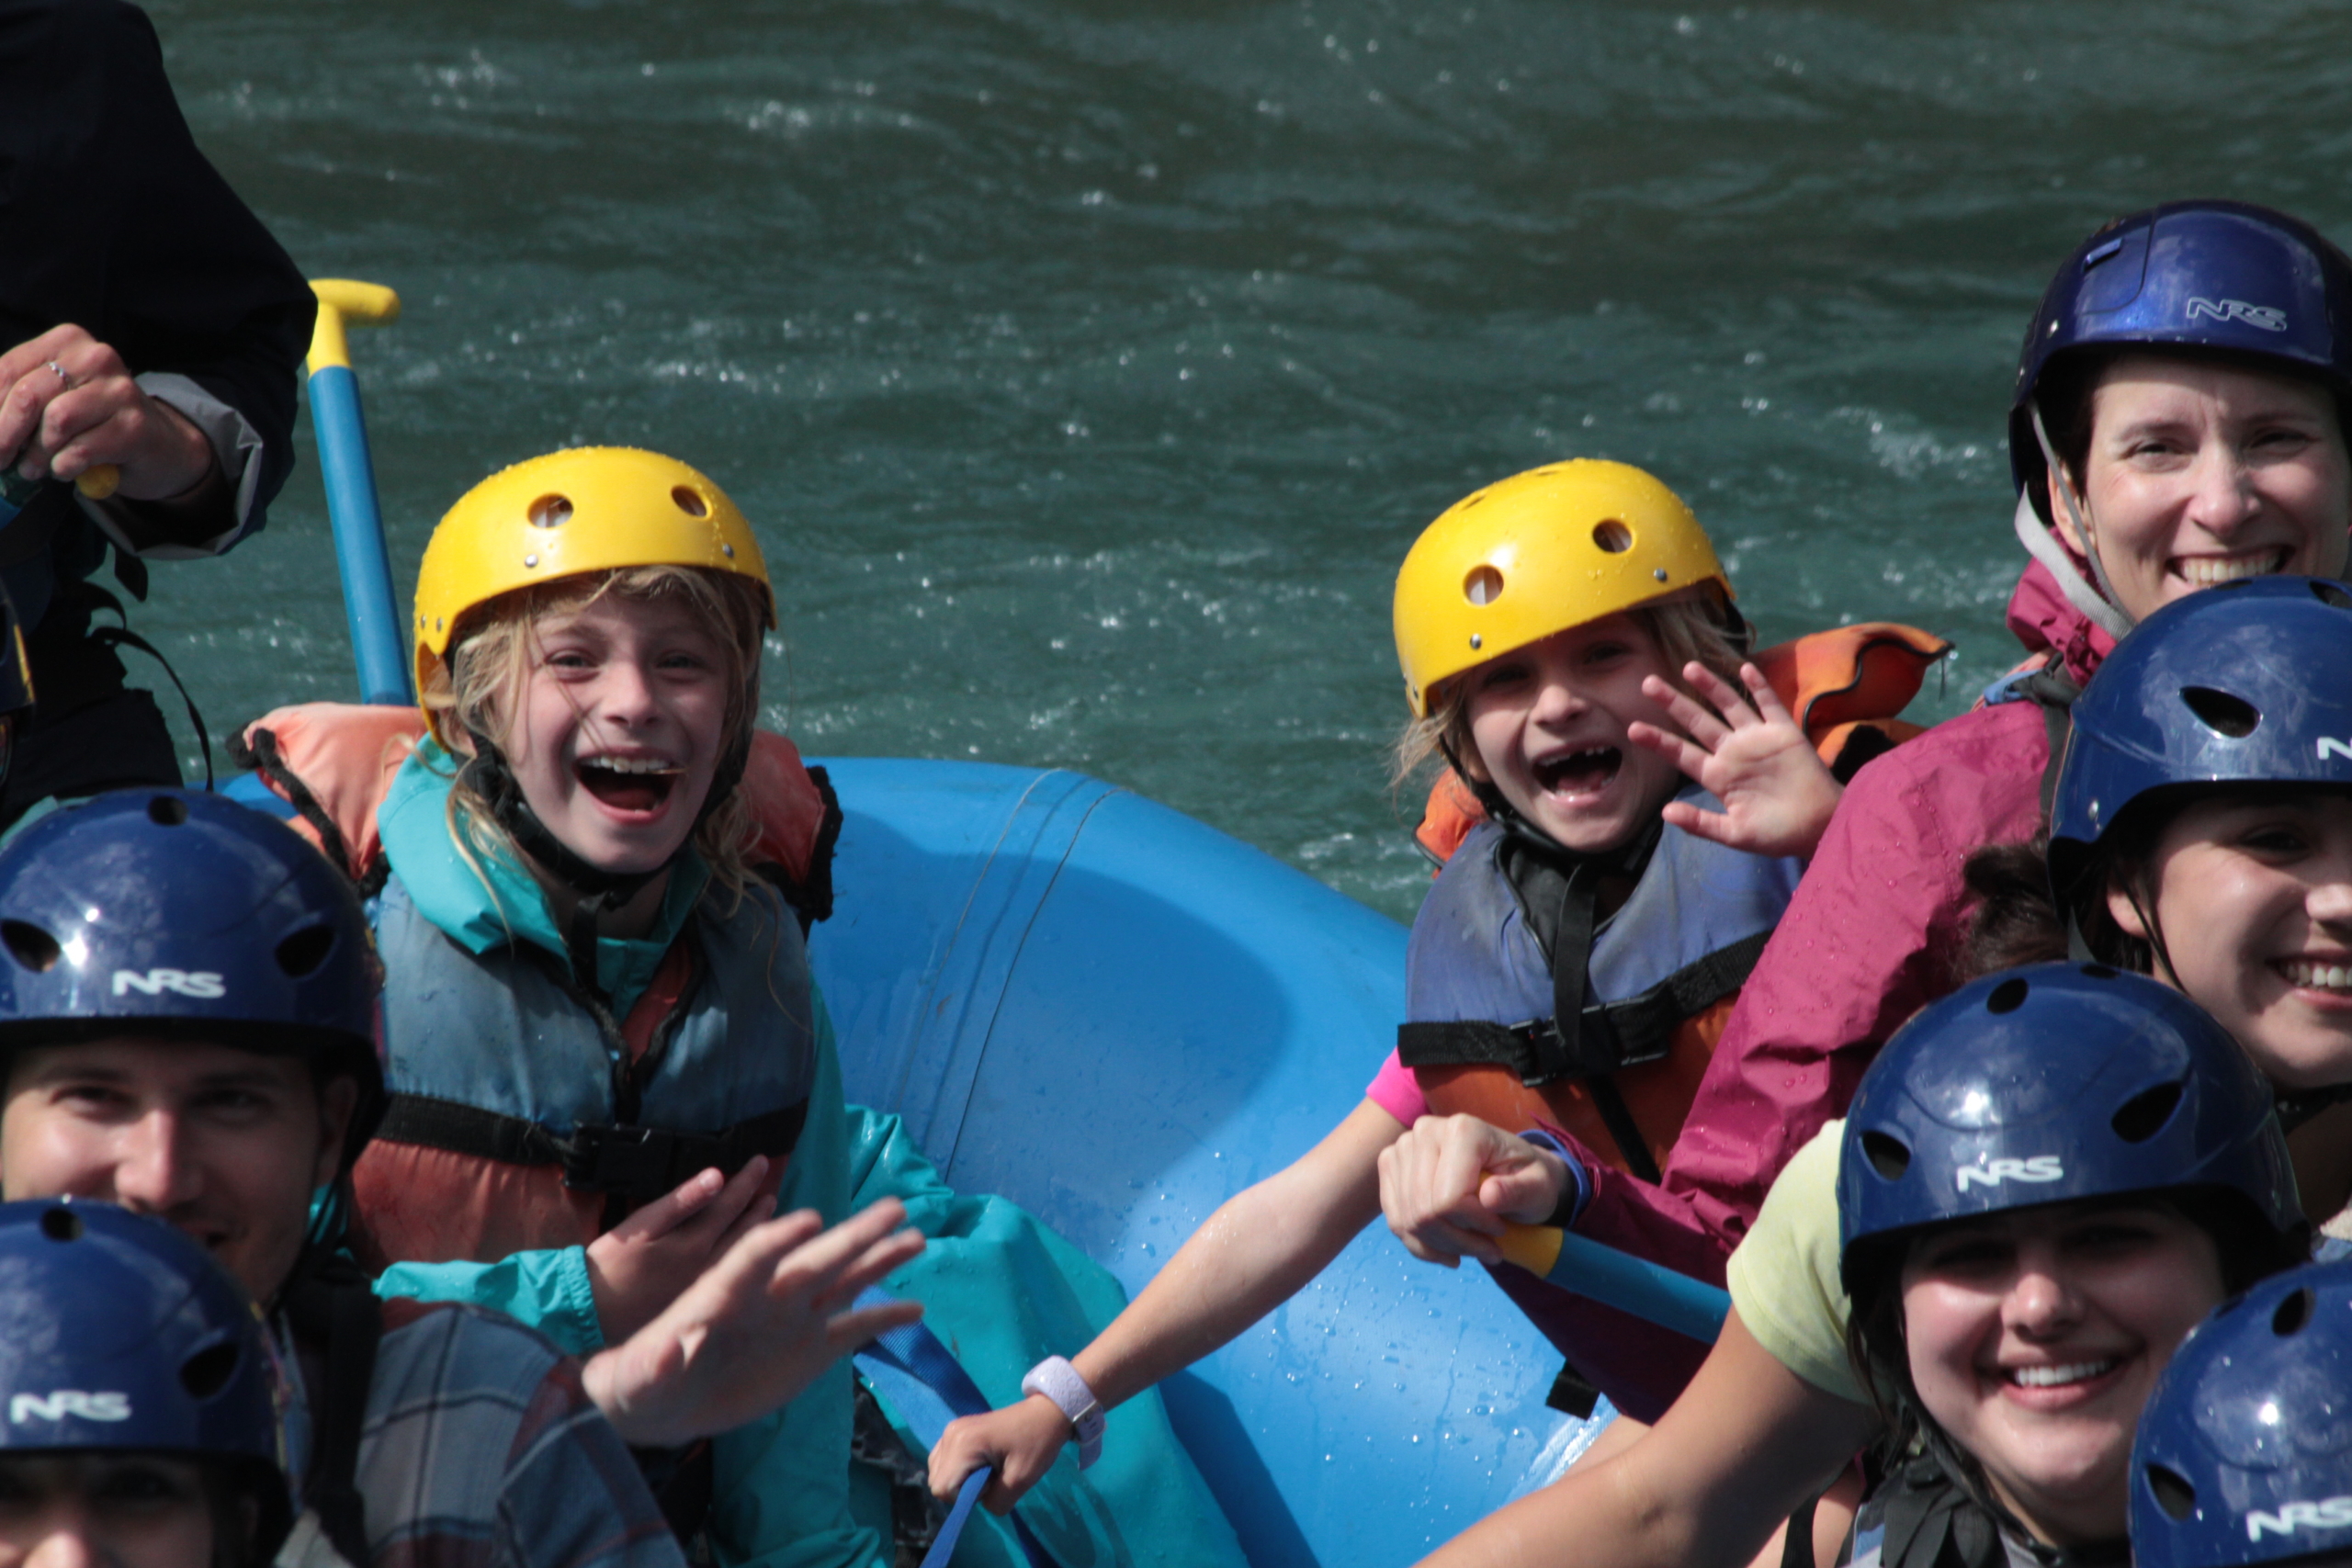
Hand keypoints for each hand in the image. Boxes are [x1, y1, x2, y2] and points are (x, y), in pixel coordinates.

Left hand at [0, 324, 213, 498]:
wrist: (158, 444)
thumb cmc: (92, 420)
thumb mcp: (51, 397)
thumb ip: (16, 400)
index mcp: (65, 341)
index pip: (7, 371)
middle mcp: (95, 357)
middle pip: (28, 395)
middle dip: (5, 435)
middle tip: (1, 459)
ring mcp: (120, 390)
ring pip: (56, 421)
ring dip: (38, 453)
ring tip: (36, 467)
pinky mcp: (136, 425)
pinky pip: (81, 450)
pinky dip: (64, 467)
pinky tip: (66, 469)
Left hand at [580, 1198, 924, 1447]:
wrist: (658, 1403)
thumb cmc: (637, 1380)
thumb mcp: (638, 1375)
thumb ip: (654, 1363)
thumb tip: (670, 1353)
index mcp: (721, 1293)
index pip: (753, 1258)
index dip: (778, 1240)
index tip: (810, 1221)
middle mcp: (767, 1297)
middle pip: (815, 1258)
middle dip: (853, 1234)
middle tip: (892, 1207)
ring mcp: (793, 1321)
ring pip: (844, 1282)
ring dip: (878, 1260)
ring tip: (917, 1238)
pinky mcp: (808, 1351)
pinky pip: (853, 1330)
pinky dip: (884, 1319)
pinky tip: (917, 1308)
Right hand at [585, 1155, 784, 1342]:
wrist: (591, 1314)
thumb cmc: (611, 1264)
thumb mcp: (642, 1226)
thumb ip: (681, 1202)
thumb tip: (717, 1176)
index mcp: (695, 1243)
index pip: (731, 1204)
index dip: (747, 1181)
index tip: (761, 1160)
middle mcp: (707, 1266)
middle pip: (743, 1231)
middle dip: (758, 1207)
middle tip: (770, 1190)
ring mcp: (703, 1287)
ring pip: (739, 1253)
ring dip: (754, 1231)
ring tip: (766, 1214)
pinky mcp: (693, 1301)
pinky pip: (728, 1271)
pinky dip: (741, 1254)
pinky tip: (742, 1249)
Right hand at [928, 1394, 1074, 1514]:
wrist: (1045, 1414)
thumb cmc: (1036, 1444)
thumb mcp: (1021, 1480)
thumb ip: (996, 1502)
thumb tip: (981, 1503)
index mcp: (963, 1444)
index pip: (943, 1488)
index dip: (966, 1496)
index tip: (992, 1481)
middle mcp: (950, 1434)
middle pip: (937, 1481)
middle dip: (962, 1489)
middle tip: (992, 1476)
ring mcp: (951, 1430)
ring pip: (938, 1472)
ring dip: (960, 1480)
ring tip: (988, 1469)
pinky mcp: (956, 1431)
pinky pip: (943, 1461)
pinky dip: (958, 1470)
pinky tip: (980, 1464)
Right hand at [1376, 1113, 1567, 1266]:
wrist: (1508, 1170)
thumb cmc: (1526, 1178)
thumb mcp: (1539, 1187)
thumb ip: (1519, 1192)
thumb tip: (1489, 1197)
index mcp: (1463, 1129)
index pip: (1449, 1198)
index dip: (1474, 1225)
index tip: (1499, 1230)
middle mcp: (1425, 1131)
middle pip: (1424, 1212)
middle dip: (1458, 1241)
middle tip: (1487, 1247)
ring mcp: (1402, 1148)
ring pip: (1408, 1221)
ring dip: (1442, 1246)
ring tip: (1471, 1248)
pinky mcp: (1390, 1167)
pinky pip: (1396, 1222)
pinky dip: (1422, 1245)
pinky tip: (1448, 1250)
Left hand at [1628, 661, 1842, 860]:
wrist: (1820, 827)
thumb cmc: (1777, 834)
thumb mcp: (1734, 834)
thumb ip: (1700, 823)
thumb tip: (1664, 813)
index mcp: (1718, 776)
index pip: (1681, 754)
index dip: (1658, 741)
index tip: (1632, 729)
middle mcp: (1733, 753)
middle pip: (1697, 722)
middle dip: (1674, 703)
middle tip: (1647, 683)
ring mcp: (1757, 740)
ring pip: (1729, 706)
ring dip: (1711, 686)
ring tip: (1688, 667)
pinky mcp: (1784, 733)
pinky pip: (1768, 705)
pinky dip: (1757, 687)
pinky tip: (1743, 669)